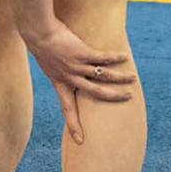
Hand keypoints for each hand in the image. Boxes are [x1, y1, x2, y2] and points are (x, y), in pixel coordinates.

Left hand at [26, 23, 136, 143]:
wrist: (37, 30)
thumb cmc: (42, 44)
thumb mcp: (49, 64)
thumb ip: (60, 71)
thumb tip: (69, 72)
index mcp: (60, 83)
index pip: (67, 109)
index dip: (73, 125)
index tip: (79, 141)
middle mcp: (69, 77)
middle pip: (95, 93)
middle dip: (113, 97)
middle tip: (127, 98)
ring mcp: (76, 65)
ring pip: (102, 76)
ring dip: (119, 77)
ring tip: (133, 78)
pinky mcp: (81, 52)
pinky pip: (102, 57)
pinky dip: (114, 57)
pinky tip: (124, 56)